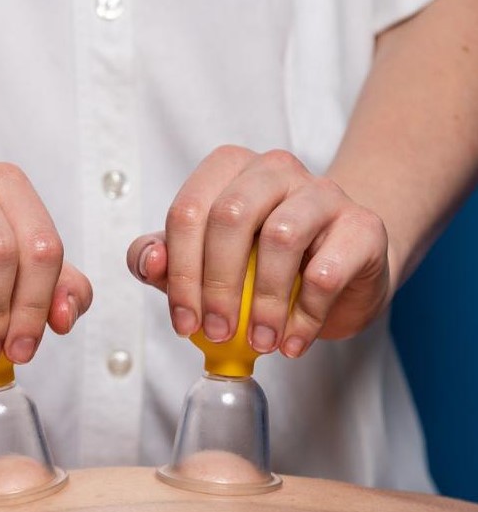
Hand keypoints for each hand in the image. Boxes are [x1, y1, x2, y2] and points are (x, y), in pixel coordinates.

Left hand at [127, 145, 389, 357]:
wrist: (341, 265)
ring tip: (260, 341)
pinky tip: (293, 340)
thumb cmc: (265, 262)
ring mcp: (322, 191)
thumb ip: (166, 260)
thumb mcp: (205, 262)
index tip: (184, 322)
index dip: (179, 271)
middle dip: (217, 286)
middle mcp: (274, 169)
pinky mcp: (361, 225)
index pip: (188, 211)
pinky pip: (327, 269)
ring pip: (281, 237)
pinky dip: (305, 315)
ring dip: (263, 302)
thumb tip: (150, 262)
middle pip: (231, 216)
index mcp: (229, 170)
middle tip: (217, 333)